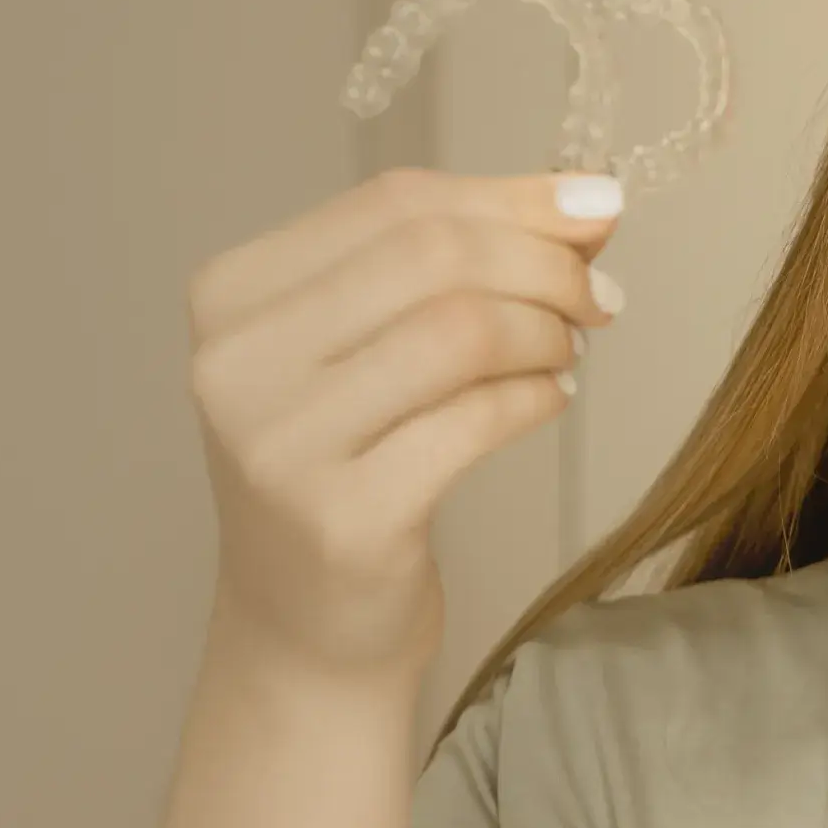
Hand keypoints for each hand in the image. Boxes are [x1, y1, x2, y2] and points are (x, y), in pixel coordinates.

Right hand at [183, 168, 626, 678]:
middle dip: (541, 262)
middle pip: (430, 256)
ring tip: (567, 352)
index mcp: (230, 295)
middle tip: (597, 296)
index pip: (392, 204)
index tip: (594, 209)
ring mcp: (283, 446)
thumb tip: (586, 198)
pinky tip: (546, 400)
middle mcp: (237, 364)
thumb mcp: (367, 346)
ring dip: (544, 332)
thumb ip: (453, 263)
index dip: (510, 197)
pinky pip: (475, 421)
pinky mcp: (344, 519)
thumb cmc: (344, 470)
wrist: (302, 630)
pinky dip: (534, 398)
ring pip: (460, 330)